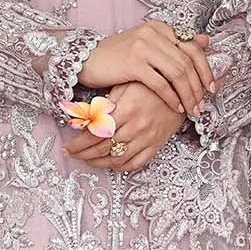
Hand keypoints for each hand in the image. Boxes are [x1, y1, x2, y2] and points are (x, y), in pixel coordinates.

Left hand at [62, 80, 186, 174]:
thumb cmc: (151, 83)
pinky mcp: (157, 145)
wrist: (183, 87)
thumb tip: (84, 118)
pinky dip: (120, 167)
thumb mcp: (126, 85)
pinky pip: (136, 163)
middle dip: (83, 154)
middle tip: (71, 154)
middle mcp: (136, 127)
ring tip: (86, 160)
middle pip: (102, 148)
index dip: (78, 143)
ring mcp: (147, 138)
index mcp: (126, 109)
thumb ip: (107, 103)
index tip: (67, 146)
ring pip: (117, 159)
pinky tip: (110, 163)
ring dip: (98, 162)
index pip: (94, 133)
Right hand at [79, 19, 215, 117]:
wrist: (85, 59)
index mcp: (160, 27)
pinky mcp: (134, 63)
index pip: (192, 48)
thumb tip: (205, 41)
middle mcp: (154, 33)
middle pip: (188, 62)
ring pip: (177, 73)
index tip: (211, 88)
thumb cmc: (116, 57)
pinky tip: (176, 107)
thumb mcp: (147, 46)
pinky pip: (161, 83)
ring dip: (188, 94)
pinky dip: (172, 97)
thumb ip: (174, 44)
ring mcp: (144, 47)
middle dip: (198, 87)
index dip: (205, 69)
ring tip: (193, 109)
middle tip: (203, 104)